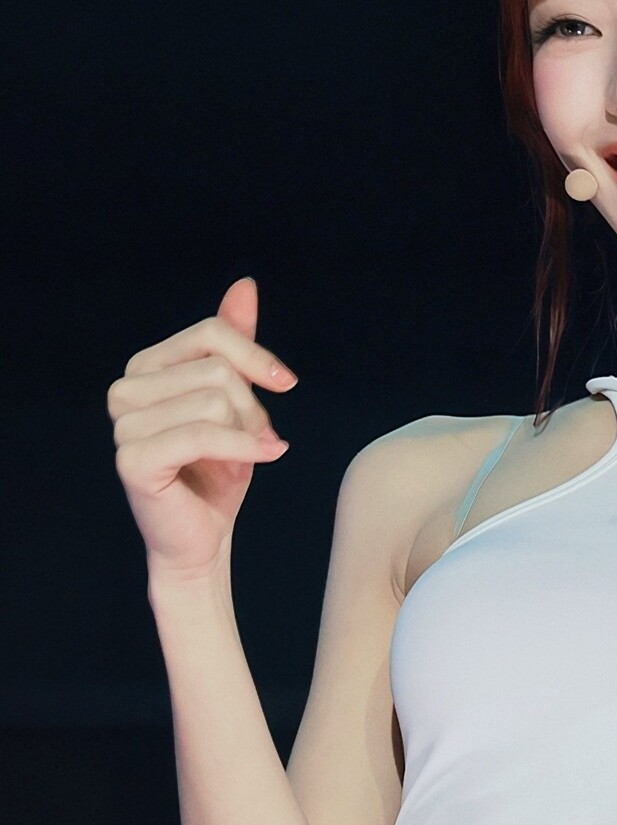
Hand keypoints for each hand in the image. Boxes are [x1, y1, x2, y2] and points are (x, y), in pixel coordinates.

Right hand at [108, 276, 297, 583]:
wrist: (203, 539)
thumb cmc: (218, 471)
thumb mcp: (235, 400)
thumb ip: (234, 343)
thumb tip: (244, 285)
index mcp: (145, 367)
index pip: (212, 334)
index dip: (257, 358)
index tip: (286, 384)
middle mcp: (125, 389)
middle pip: (218, 371)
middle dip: (253, 410)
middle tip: (252, 442)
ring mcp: (123, 424)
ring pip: (217, 402)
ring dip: (247, 436)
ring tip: (240, 460)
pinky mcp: (133, 459)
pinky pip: (205, 435)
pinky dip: (244, 450)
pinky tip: (262, 462)